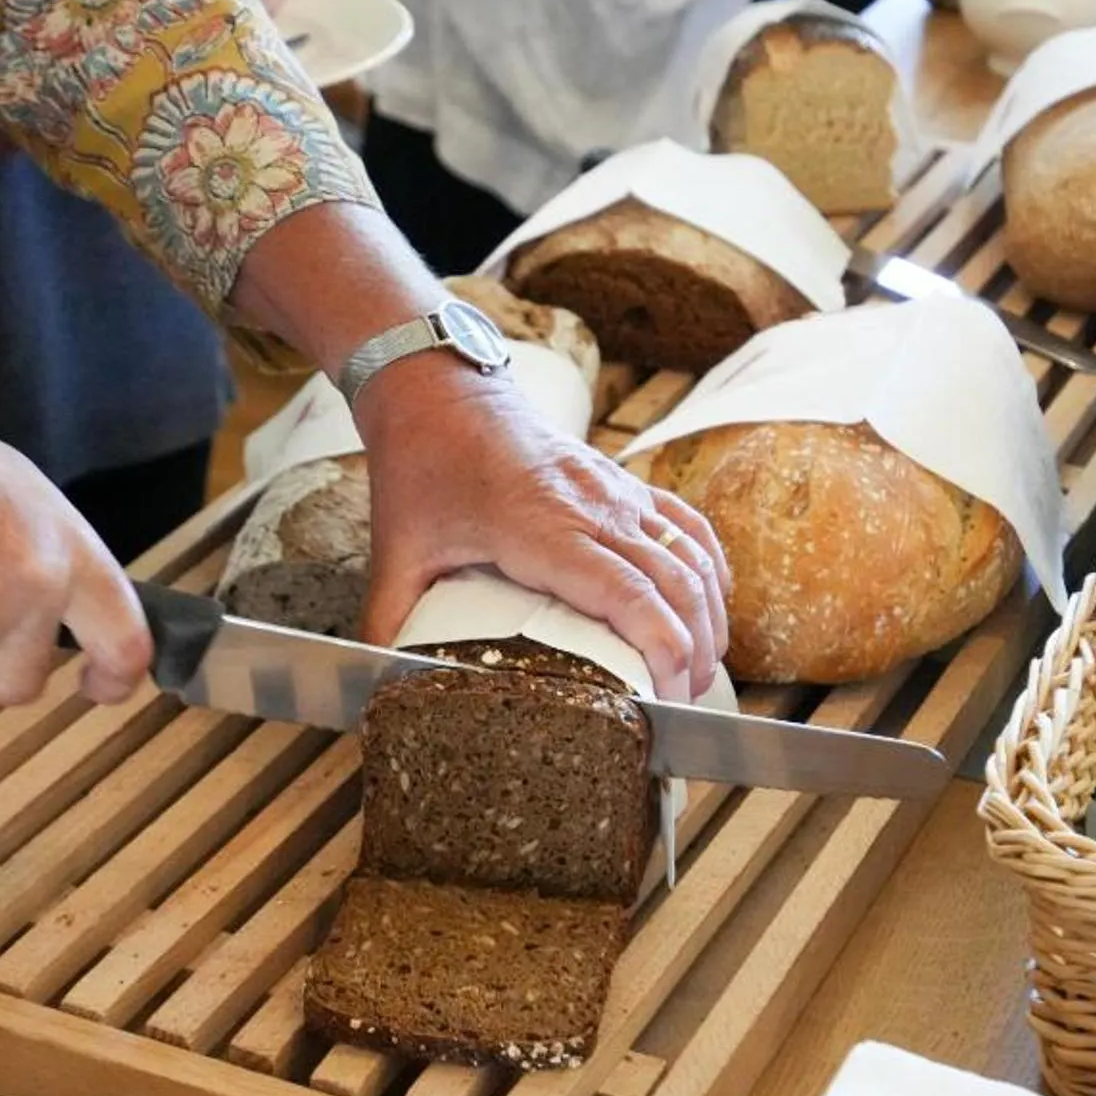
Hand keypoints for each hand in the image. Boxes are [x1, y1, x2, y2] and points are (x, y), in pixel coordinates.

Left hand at [353, 355, 730, 699]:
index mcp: (541, 529)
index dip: (663, 649)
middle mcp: (592, 507)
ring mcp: (615, 491)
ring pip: (691, 555)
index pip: (628, 595)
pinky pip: (686, 524)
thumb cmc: (422, 469)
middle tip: (684, 703)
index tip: (667, 697)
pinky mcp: (622, 481)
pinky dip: (710, 567)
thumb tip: (382, 686)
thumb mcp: (397, 551)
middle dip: (694, 651)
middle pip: (675, 583)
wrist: (440, 392)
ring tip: (701, 670)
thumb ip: (390, 622)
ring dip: (709, 615)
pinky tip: (714, 605)